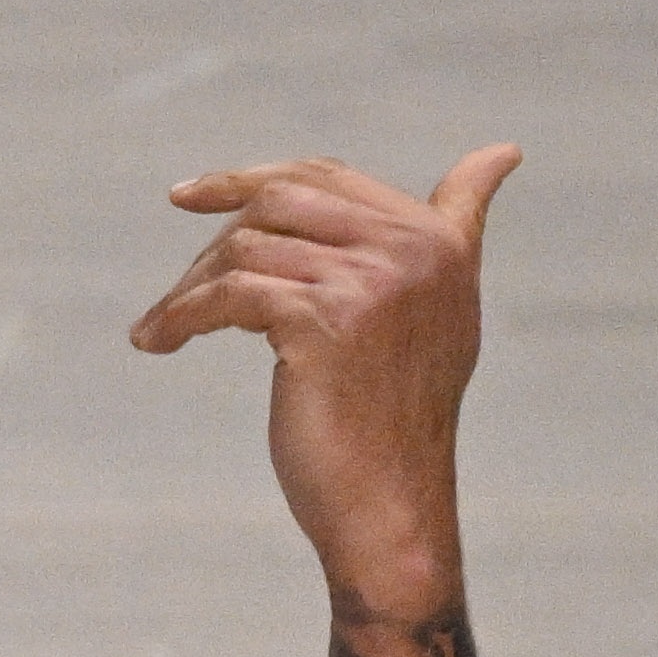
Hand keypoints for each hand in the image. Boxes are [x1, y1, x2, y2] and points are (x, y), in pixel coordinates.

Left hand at [129, 146, 517, 619]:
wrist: (390, 505)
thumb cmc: (399, 418)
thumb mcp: (444, 307)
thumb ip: (456, 226)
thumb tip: (502, 151)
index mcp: (436, 239)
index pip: (326, 177)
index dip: (250, 179)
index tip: (186, 197)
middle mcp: (410, 250)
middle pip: (280, 198)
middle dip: (214, 236)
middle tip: (176, 287)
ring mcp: (367, 282)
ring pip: (244, 248)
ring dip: (188, 288)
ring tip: (162, 328)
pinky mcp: (320, 321)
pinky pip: (226, 295)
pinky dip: (180, 316)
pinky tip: (156, 341)